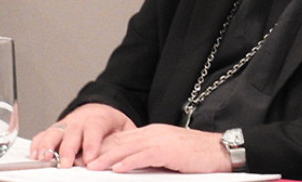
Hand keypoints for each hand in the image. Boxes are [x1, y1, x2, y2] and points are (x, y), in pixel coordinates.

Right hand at [29, 103, 135, 167]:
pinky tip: (35, 154)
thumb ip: (125, 140)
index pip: (94, 130)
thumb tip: (131, 153)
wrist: (100, 109)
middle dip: (68, 150)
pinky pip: (43, 134)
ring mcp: (66, 124)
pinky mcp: (56, 129)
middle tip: (66, 164)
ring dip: (48, 146)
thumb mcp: (124, 128)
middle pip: (72, 134)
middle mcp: (80, 121)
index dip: (91, 145)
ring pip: (55, 133)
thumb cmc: (111, 122)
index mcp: (98, 119)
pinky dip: (37, 144)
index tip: (90, 159)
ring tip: (44, 158)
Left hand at [84, 124, 231, 172]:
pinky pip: (144, 156)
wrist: (219, 151)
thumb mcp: (168, 152)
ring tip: (92, 168)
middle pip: (120, 142)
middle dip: (99, 152)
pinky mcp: (169, 150)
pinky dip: (129, 162)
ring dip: (108, 158)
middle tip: (82, 162)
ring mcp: (161, 140)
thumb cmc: (196, 155)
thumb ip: (149, 155)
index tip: (87, 157)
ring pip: (128, 148)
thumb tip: (128, 165)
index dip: (103, 148)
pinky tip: (117, 169)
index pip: (122, 139)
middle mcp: (154, 133)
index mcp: (153, 132)